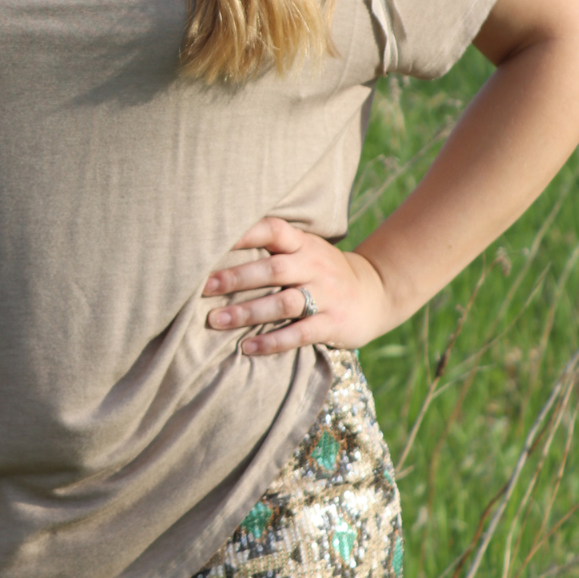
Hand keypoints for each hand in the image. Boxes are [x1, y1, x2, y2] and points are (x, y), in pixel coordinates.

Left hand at [203, 216, 391, 354]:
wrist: (376, 294)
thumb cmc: (324, 272)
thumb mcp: (305, 251)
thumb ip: (273, 248)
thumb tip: (216, 248)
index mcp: (303, 244)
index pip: (274, 229)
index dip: (245, 233)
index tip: (212, 240)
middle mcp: (314, 266)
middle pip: (272, 269)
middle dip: (236, 277)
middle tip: (202, 287)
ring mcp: (325, 295)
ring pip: (282, 303)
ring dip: (247, 312)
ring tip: (216, 320)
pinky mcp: (332, 323)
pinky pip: (299, 334)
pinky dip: (272, 342)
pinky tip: (247, 347)